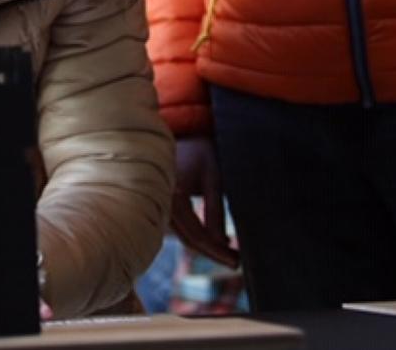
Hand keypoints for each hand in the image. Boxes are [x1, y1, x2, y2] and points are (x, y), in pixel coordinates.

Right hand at [171, 136, 239, 267]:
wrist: (180, 132)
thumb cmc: (199, 150)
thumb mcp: (213, 177)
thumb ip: (215, 211)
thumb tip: (222, 244)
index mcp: (172, 194)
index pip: (196, 235)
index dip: (217, 252)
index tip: (237, 262)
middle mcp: (159, 202)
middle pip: (187, 239)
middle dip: (212, 253)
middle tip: (237, 262)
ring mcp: (157, 203)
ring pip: (181, 234)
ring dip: (204, 246)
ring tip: (229, 253)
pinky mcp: (161, 202)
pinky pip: (177, 226)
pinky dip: (194, 235)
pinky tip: (212, 240)